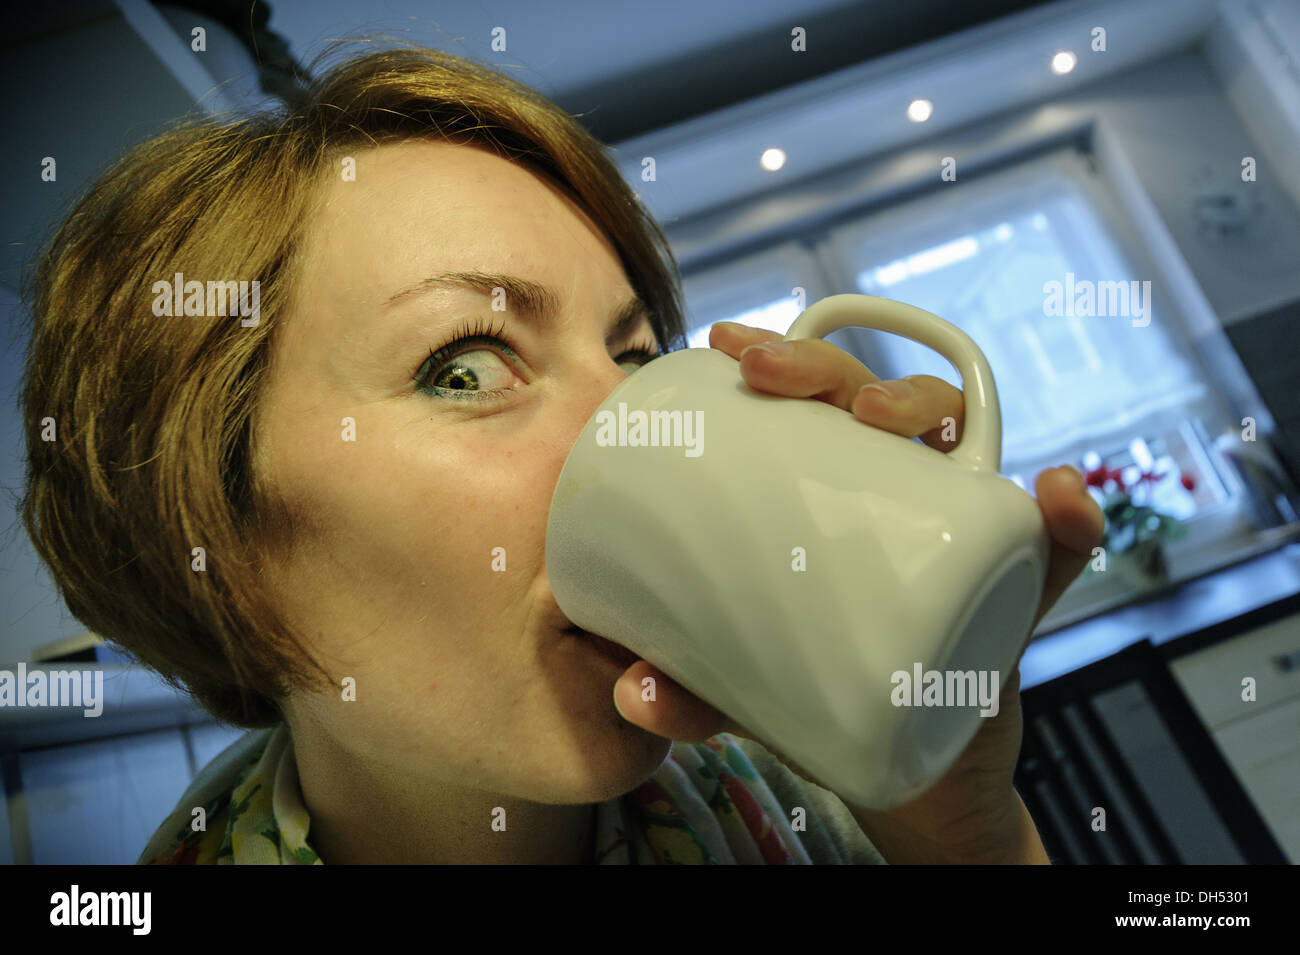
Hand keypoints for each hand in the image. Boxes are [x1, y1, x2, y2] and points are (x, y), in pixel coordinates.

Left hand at [611, 320, 1104, 853]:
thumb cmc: (823, 704)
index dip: (781, 357)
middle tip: (774, 377)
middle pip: (874, 400)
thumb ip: (694, 695)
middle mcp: (902, 497)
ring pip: (959, 443)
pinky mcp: (1016, 593)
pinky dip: (1069, 523)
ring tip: (885, 418)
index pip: (813, 404)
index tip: (727, 346)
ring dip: (929, 408)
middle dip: (827, 368)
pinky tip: (1061, 496)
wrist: (912, 779)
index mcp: (835, 496)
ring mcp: (960, 534)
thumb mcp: (746, 693)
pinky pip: (1055, 550)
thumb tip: (632, 693)